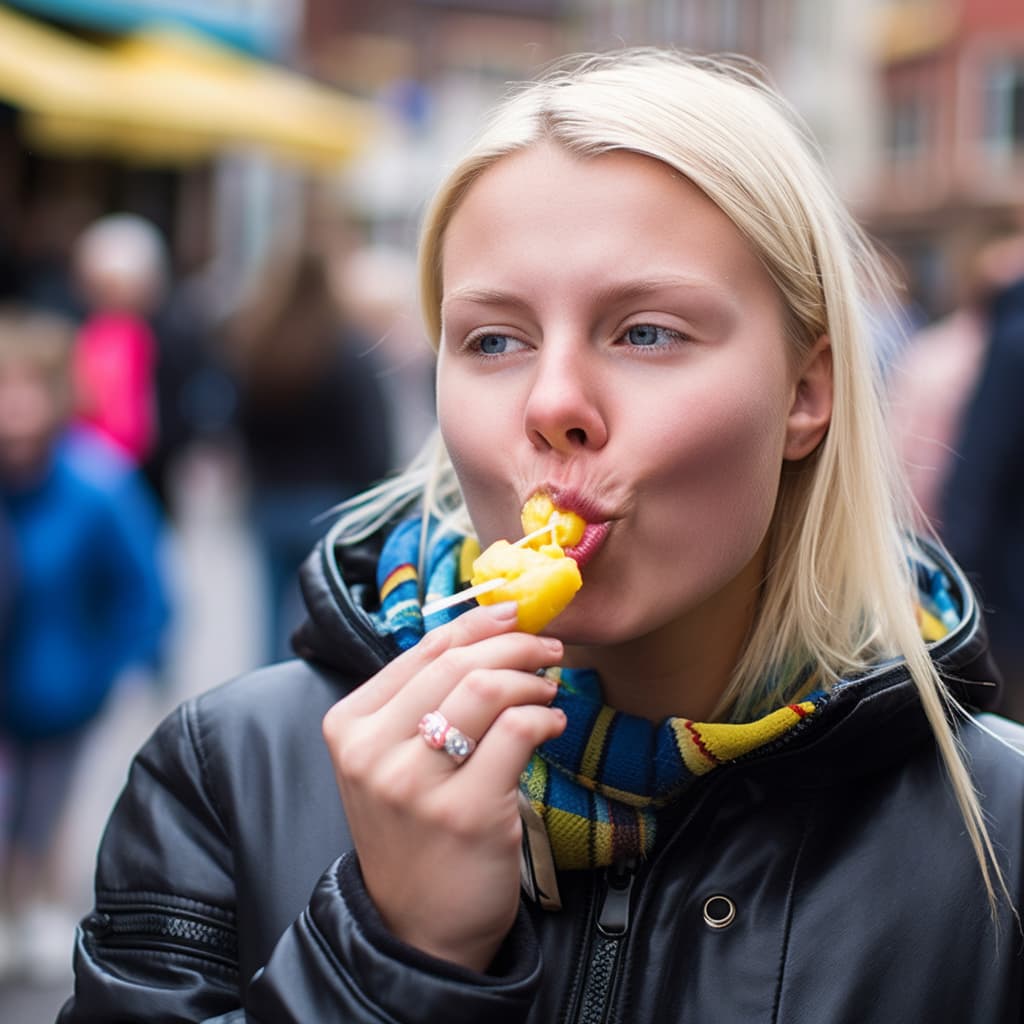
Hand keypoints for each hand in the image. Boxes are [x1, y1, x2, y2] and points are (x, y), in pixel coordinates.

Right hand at [322, 602, 566, 970]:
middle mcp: (372, 752)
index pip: (422, 650)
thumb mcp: (391, 761)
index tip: (515, 614)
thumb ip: (421, 701)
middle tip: (548, 647)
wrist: (417, 929)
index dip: (478, 623)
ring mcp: (414, 784)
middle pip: (456, 663)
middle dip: (514, 643)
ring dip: (531, 678)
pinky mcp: (463, 813)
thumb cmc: (414, 833)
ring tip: (548, 688)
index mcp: (348, 726)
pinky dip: (544, 715)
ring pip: (486, 689)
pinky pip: (516, 733)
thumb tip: (487, 631)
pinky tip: (552, 722)